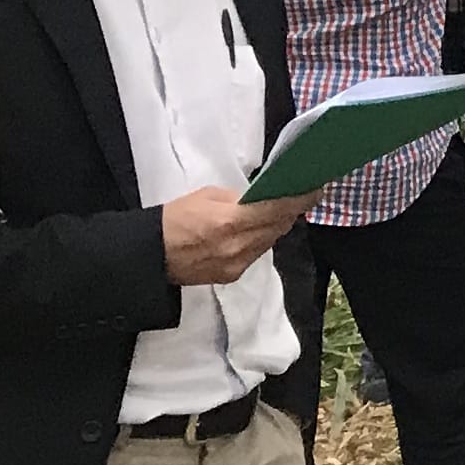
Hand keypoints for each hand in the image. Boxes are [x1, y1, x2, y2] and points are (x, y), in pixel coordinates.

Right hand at [163, 187, 307, 284]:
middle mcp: (238, 246)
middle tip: (300, 195)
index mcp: (231, 221)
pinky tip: (258, 229)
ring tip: (280, 210)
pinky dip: (262, 239)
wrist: (149, 256)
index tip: (315, 189)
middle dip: (291, 211)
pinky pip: (257, 253)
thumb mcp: (207, 196)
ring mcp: (237, 264)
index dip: (300, 199)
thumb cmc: (175, 218)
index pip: (278, 209)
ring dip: (277, 225)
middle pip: (279, 226)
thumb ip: (240, 198)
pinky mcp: (232, 275)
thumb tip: (265, 198)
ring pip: (271, 241)